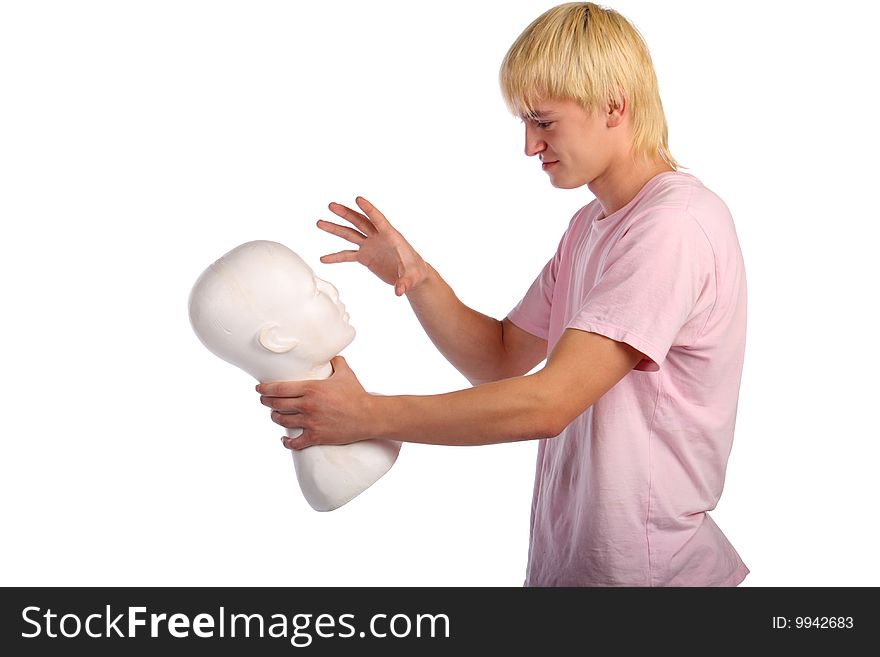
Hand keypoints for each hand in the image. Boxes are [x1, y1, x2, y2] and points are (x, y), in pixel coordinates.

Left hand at [257, 356, 374, 449]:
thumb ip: (336, 362)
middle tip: (264, 400)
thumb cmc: (357, 394)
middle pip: (277, 404)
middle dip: (266, 402)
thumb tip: (331, 355)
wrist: (368, 416)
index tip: (259, 388)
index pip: (279, 389)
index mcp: (312, 388)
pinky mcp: (316, 436)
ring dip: (275, 417)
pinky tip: (284, 439)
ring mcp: (311, 422)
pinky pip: (295, 442)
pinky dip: (286, 442)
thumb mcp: (346, 373)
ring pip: (283, 421)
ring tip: (274, 415)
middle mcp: (308, 405)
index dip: (265, 389)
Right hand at [317, 196, 428, 295]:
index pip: (378, 220)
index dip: (369, 209)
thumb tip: (399, 292)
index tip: (358, 199)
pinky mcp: (365, 256)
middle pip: (359, 222)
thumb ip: (405, 283)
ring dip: (335, 228)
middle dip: (345, 214)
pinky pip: (348, 255)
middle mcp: (378, 237)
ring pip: (350, 234)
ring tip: (320, 223)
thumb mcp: (412, 277)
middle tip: (330, 206)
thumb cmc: (415, 272)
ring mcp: (370, 245)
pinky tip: (323, 259)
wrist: (411, 276)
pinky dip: (336, 257)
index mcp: (391, 236)